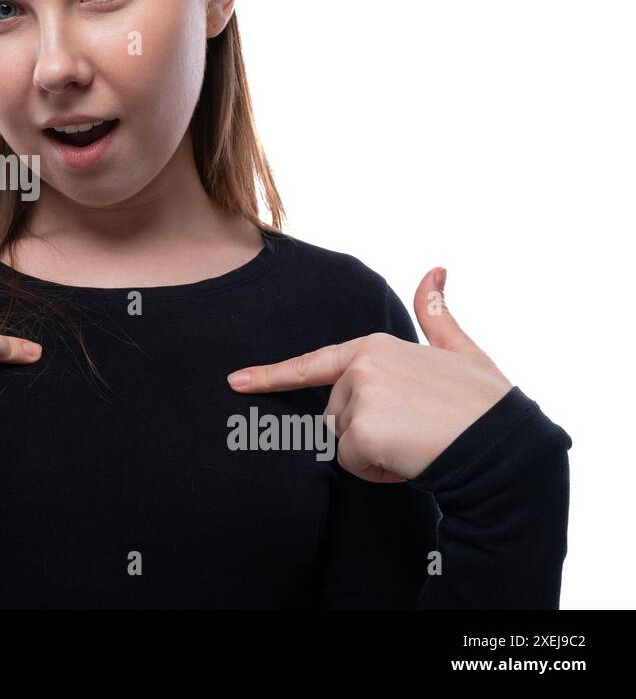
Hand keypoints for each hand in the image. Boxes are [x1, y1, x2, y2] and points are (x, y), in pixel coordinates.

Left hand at [225, 267, 512, 482]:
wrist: (506, 448)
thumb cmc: (486, 405)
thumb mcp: (463, 351)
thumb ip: (437, 314)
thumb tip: (435, 269)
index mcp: (374, 346)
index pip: (313, 365)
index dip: (271, 376)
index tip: (234, 382)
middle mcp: (360, 366)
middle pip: (336, 417)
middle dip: (369, 435)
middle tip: (416, 432)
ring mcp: (358, 396)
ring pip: (343, 443)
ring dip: (375, 454)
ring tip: (417, 443)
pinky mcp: (359, 429)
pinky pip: (353, 464)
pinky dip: (380, 472)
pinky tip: (412, 459)